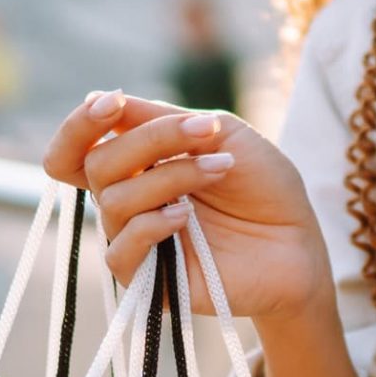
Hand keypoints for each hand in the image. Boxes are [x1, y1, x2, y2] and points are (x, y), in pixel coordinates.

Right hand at [45, 91, 332, 322]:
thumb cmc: (262, 184)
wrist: (299, 240)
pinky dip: (152, 225)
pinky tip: (187, 216)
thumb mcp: (219, 132)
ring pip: (113, 200)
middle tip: (206, 132)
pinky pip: (120, 251)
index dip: (80, 124)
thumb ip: (159, 117)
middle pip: (97, 164)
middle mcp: (126, 201)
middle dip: (152, 139)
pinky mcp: (147, 281)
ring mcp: (134, 240)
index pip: (76, 149)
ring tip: (221, 169)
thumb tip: (96, 96)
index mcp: (135, 165)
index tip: (111, 102)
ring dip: (172, 177)